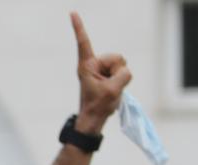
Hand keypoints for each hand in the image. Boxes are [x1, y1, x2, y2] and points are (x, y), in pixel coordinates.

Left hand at [70, 12, 131, 133]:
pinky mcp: (108, 74)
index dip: (79, 27)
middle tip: (108, 88)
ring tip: (109, 89)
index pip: (84, 42)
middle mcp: (93, 63)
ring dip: (120, 77)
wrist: (94, 119)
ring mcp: (101, 68)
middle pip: (116, 57)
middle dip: (118, 71)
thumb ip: (123, 75)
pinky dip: (121, 80)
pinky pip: (123, 70)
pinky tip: (113, 89)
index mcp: (87, 65)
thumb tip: (125, 70)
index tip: (72, 12)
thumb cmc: (98, 106)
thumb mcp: (112, 91)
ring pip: (122, 64)